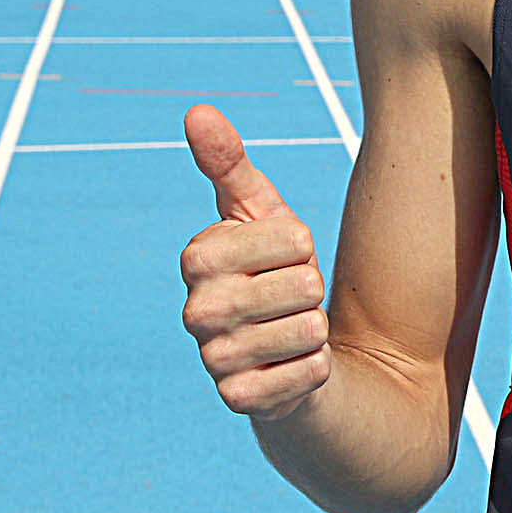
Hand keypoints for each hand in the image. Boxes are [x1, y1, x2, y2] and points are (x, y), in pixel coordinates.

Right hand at [180, 104, 330, 420]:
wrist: (288, 350)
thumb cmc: (276, 271)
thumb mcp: (262, 213)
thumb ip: (230, 164)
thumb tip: (198, 111)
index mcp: (199, 258)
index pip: (293, 238)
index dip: (304, 249)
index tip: (284, 259)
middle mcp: (196, 311)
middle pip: (304, 285)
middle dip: (312, 291)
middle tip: (290, 299)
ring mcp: (214, 359)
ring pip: (310, 330)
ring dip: (315, 331)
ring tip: (291, 331)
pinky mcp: (239, 401)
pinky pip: (307, 373)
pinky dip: (315, 369)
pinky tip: (294, 366)